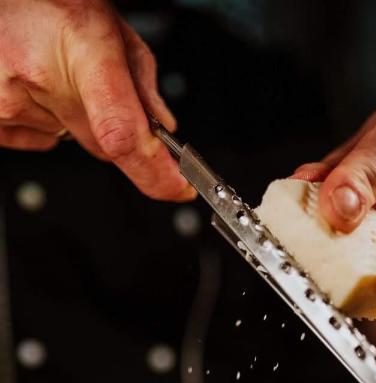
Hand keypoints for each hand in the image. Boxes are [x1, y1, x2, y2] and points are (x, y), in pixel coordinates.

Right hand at [0, 0, 193, 200]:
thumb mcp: (109, 23)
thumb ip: (141, 79)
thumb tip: (161, 130)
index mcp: (82, 46)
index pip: (122, 132)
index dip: (155, 171)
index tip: (177, 186)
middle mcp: (39, 76)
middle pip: (103, 144)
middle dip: (113, 127)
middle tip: (97, 84)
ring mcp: (9, 100)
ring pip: (70, 140)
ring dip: (72, 115)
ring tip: (56, 69)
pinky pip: (38, 140)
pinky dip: (43, 119)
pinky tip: (35, 82)